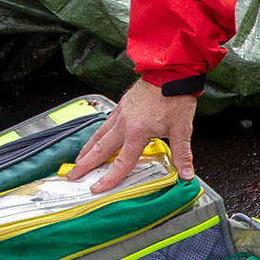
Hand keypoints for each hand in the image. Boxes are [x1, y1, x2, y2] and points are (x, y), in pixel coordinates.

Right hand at [70, 79, 197, 191]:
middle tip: (73, 175)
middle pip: (100, 149)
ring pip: (99, 135)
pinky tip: (96, 137)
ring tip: (78, 159)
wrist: (170, 72)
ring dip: (87, 149)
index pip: (122, 162)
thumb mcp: (182, 128)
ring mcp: (121, 113)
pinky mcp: (122, 105)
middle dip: (85, 164)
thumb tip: (186, 173)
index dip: (109, 178)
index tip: (98, 188)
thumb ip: (182, 153)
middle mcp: (124, 123)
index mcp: (137, 132)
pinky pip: (105, 124)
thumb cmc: (175, 97)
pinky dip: (97, 134)